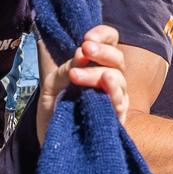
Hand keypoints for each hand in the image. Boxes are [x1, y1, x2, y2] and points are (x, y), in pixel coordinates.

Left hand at [36, 25, 127, 143]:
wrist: (51, 139)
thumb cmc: (54, 108)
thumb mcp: (52, 81)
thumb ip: (63, 65)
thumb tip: (77, 52)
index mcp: (96, 64)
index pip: (111, 41)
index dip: (103, 35)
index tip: (85, 38)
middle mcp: (109, 78)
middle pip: (117, 57)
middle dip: (101, 51)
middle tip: (83, 49)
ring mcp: (114, 98)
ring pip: (117, 78)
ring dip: (96, 73)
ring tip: (75, 76)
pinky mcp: (115, 118)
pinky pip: (121, 103)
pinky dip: (114, 92)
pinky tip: (106, 84)